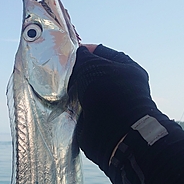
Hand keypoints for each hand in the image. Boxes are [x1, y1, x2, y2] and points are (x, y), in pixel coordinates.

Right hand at [69, 44, 165, 171]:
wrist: (113, 132)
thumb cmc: (108, 94)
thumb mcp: (93, 66)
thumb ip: (83, 57)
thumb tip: (78, 54)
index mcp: (125, 67)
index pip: (101, 52)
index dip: (84, 51)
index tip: (66, 54)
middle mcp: (119, 85)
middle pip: (91, 74)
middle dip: (76, 73)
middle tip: (59, 72)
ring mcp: (109, 104)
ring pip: (84, 93)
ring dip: (72, 92)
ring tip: (58, 89)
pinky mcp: (97, 120)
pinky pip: (80, 110)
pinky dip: (72, 109)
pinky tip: (61, 105)